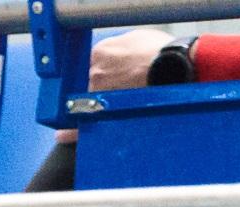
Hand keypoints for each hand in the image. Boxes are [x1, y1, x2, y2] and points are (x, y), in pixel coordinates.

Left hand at [54, 27, 175, 143]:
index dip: (103, 72)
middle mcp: (93, 72)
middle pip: (88, 84)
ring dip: (92, 108)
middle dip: (99, 90)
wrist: (173, 70)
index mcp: (101, 52)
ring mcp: (95, 94)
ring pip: (86, 103)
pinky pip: (80, 125)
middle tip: (116, 95)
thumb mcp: (139, 38)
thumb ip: (122, 47)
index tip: (110, 77)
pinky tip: (65, 136)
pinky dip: (72, 132)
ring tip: (107, 112)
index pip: (92, 63)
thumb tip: (120, 53)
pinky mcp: (100, 114)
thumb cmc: (162, 54)